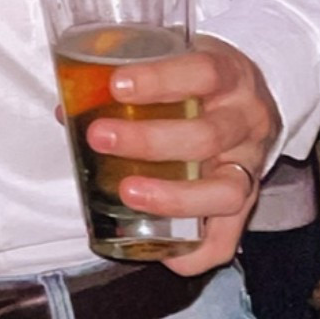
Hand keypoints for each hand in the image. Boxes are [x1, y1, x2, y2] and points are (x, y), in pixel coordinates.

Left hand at [83, 36, 279, 275]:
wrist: (248, 99)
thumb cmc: (200, 82)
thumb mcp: (176, 62)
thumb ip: (129, 82)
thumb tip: (68, 107)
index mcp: (231, 75)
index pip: (204, 72)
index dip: (161, 79)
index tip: (117, 85)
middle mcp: (248, 121)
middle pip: (207, 135)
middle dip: (149, 141)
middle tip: (100, 137)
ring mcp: (251, 165)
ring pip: (224, 191)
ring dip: (171, 197)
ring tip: (127, 193)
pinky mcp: (248, 204)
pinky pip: (228, 239)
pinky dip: (197, 253)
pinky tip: (166, 256)